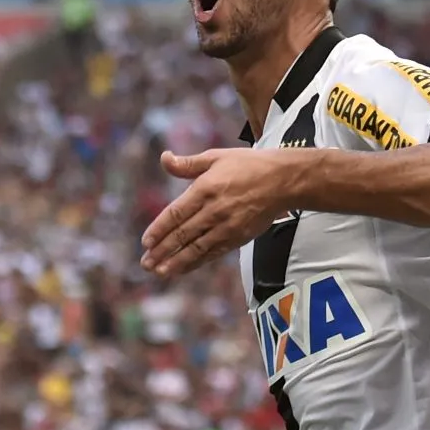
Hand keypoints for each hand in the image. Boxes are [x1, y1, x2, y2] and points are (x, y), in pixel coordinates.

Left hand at [140, 148, 297, 276]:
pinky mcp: (238, 237)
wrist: (283, 181)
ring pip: (196, 248)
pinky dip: (197, 262)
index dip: (159, 229)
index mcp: (205, 188)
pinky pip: (213, 253)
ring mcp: (227, 226)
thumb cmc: (249, 166)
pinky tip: (183, 268)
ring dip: (176, 262)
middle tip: (145, 263)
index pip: (176, 213)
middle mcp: (214, 210)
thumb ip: (188, 164)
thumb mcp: (216, 157)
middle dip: (162, 250)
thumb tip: (164, 158)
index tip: (146, 241)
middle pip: (183, 234)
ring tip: (159, 272)